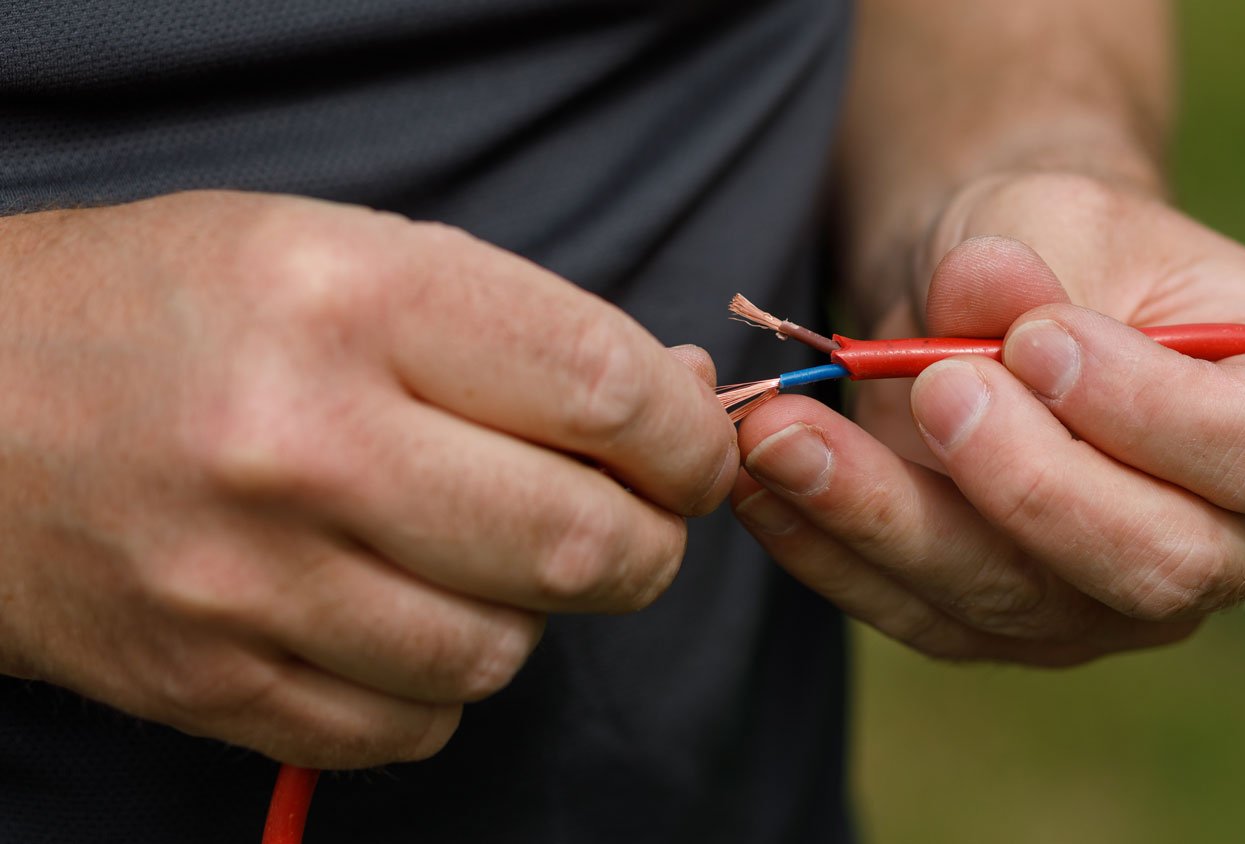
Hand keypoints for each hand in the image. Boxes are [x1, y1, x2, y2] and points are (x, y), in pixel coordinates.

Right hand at [0, 191, 735, 766]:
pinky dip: (440, 680)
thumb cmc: (172, 309)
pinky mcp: (210, 682)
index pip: (605, 391)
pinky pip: (411, 726)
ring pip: (503, 651)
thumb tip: (680, 402)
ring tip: (479, 550)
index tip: (695, 450)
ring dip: (532, 610)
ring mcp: (248, 581)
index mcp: (351, 299)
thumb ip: (521, 330)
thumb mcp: (344, 252)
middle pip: (583, 545)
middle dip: (650, 540)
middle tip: (631, 515)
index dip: (689, 437)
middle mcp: (300, 444)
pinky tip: (398, 610)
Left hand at [732, 172, 1244, 664]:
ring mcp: (1117, 601)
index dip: (1146, 409)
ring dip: (885, 520)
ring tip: (785, 439)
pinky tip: (766, 491)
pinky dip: (833, 552)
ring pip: (1010, 600)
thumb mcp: (1052, 213)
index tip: (1040, 337)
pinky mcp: (1010, 625)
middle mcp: (1230, 537)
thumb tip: (987, 289)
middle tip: (931, 387)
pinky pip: (922, 614)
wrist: (995, 298)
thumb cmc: (1057, 244)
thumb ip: (1029, 252)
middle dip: (1024, 482)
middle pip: (1149, 563)